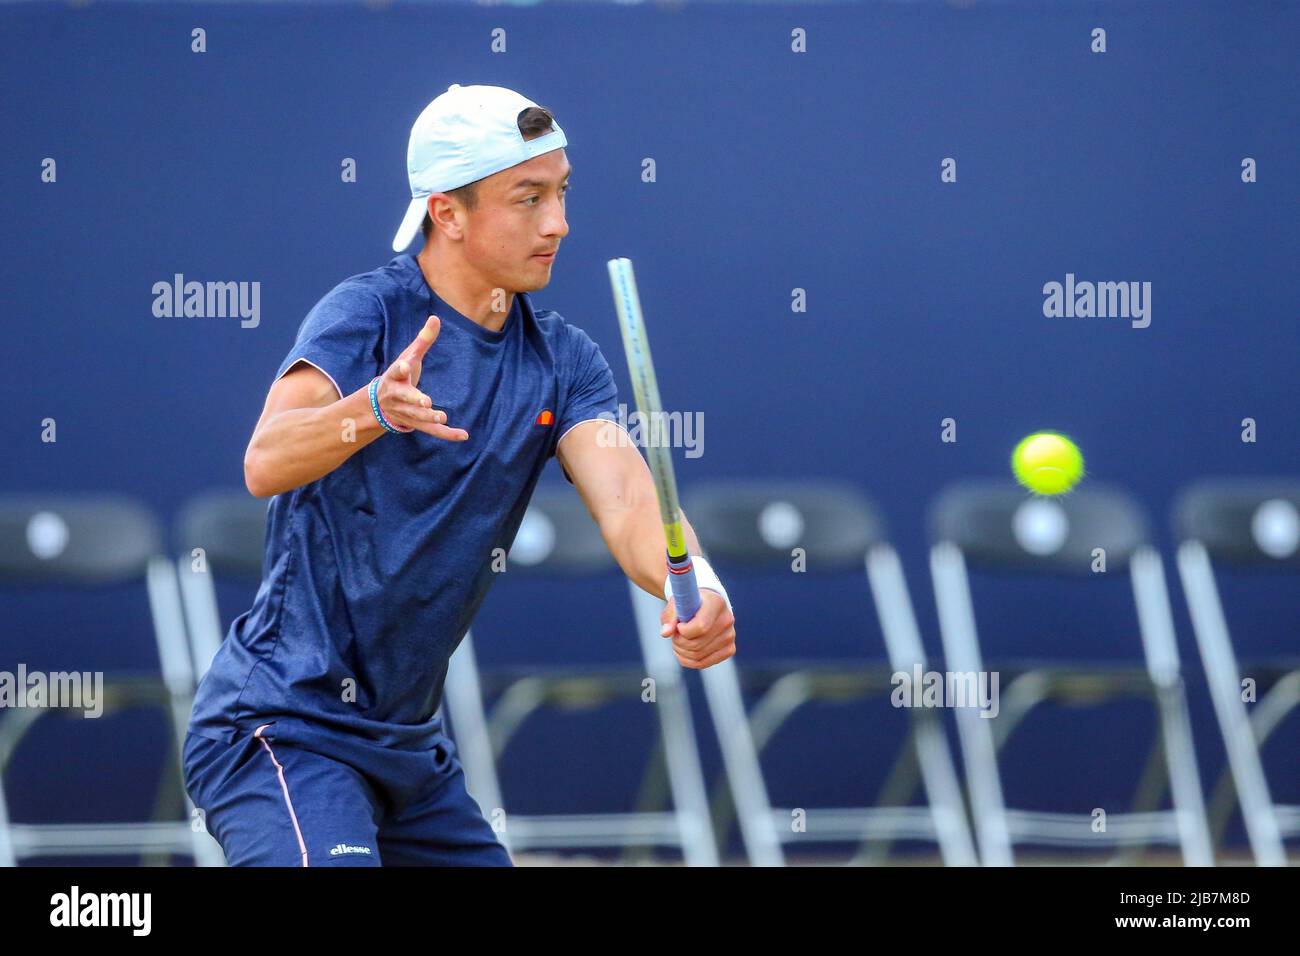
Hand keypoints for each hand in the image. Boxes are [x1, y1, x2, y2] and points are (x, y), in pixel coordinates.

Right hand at [376, 316, 468, 440]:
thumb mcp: (408, 357)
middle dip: (414, 400)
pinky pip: (431, 431)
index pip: (395, 371)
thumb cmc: (399, 376)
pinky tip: (463, 435)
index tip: (405, 366)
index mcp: (394, 377)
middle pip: (405, 398)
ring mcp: (405, 412)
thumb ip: (423, 340)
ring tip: (442, 416)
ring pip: (416, 417)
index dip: (400, 369)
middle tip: (426, 401)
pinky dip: (446, 434)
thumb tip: (436, 318)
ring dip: (428, 418)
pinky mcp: (416, 424)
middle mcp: (397, 396)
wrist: (378, 405)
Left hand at [659, 590, 735, 668]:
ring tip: (678, 641)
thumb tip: (666, 633)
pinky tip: (683, 651)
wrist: (705, 604)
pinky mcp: (729, 649)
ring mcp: (730, 636)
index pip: (700, 627)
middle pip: (697, 644)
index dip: (683, 631)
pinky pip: (704, 663)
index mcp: (716, 603)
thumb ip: (670, 616)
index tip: (678, 626)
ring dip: (681, 652)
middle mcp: (727, 620)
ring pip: (698, 656)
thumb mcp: (677, 603)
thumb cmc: (689, 602)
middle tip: (674, 635)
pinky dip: (688, 661)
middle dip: (679, 642)